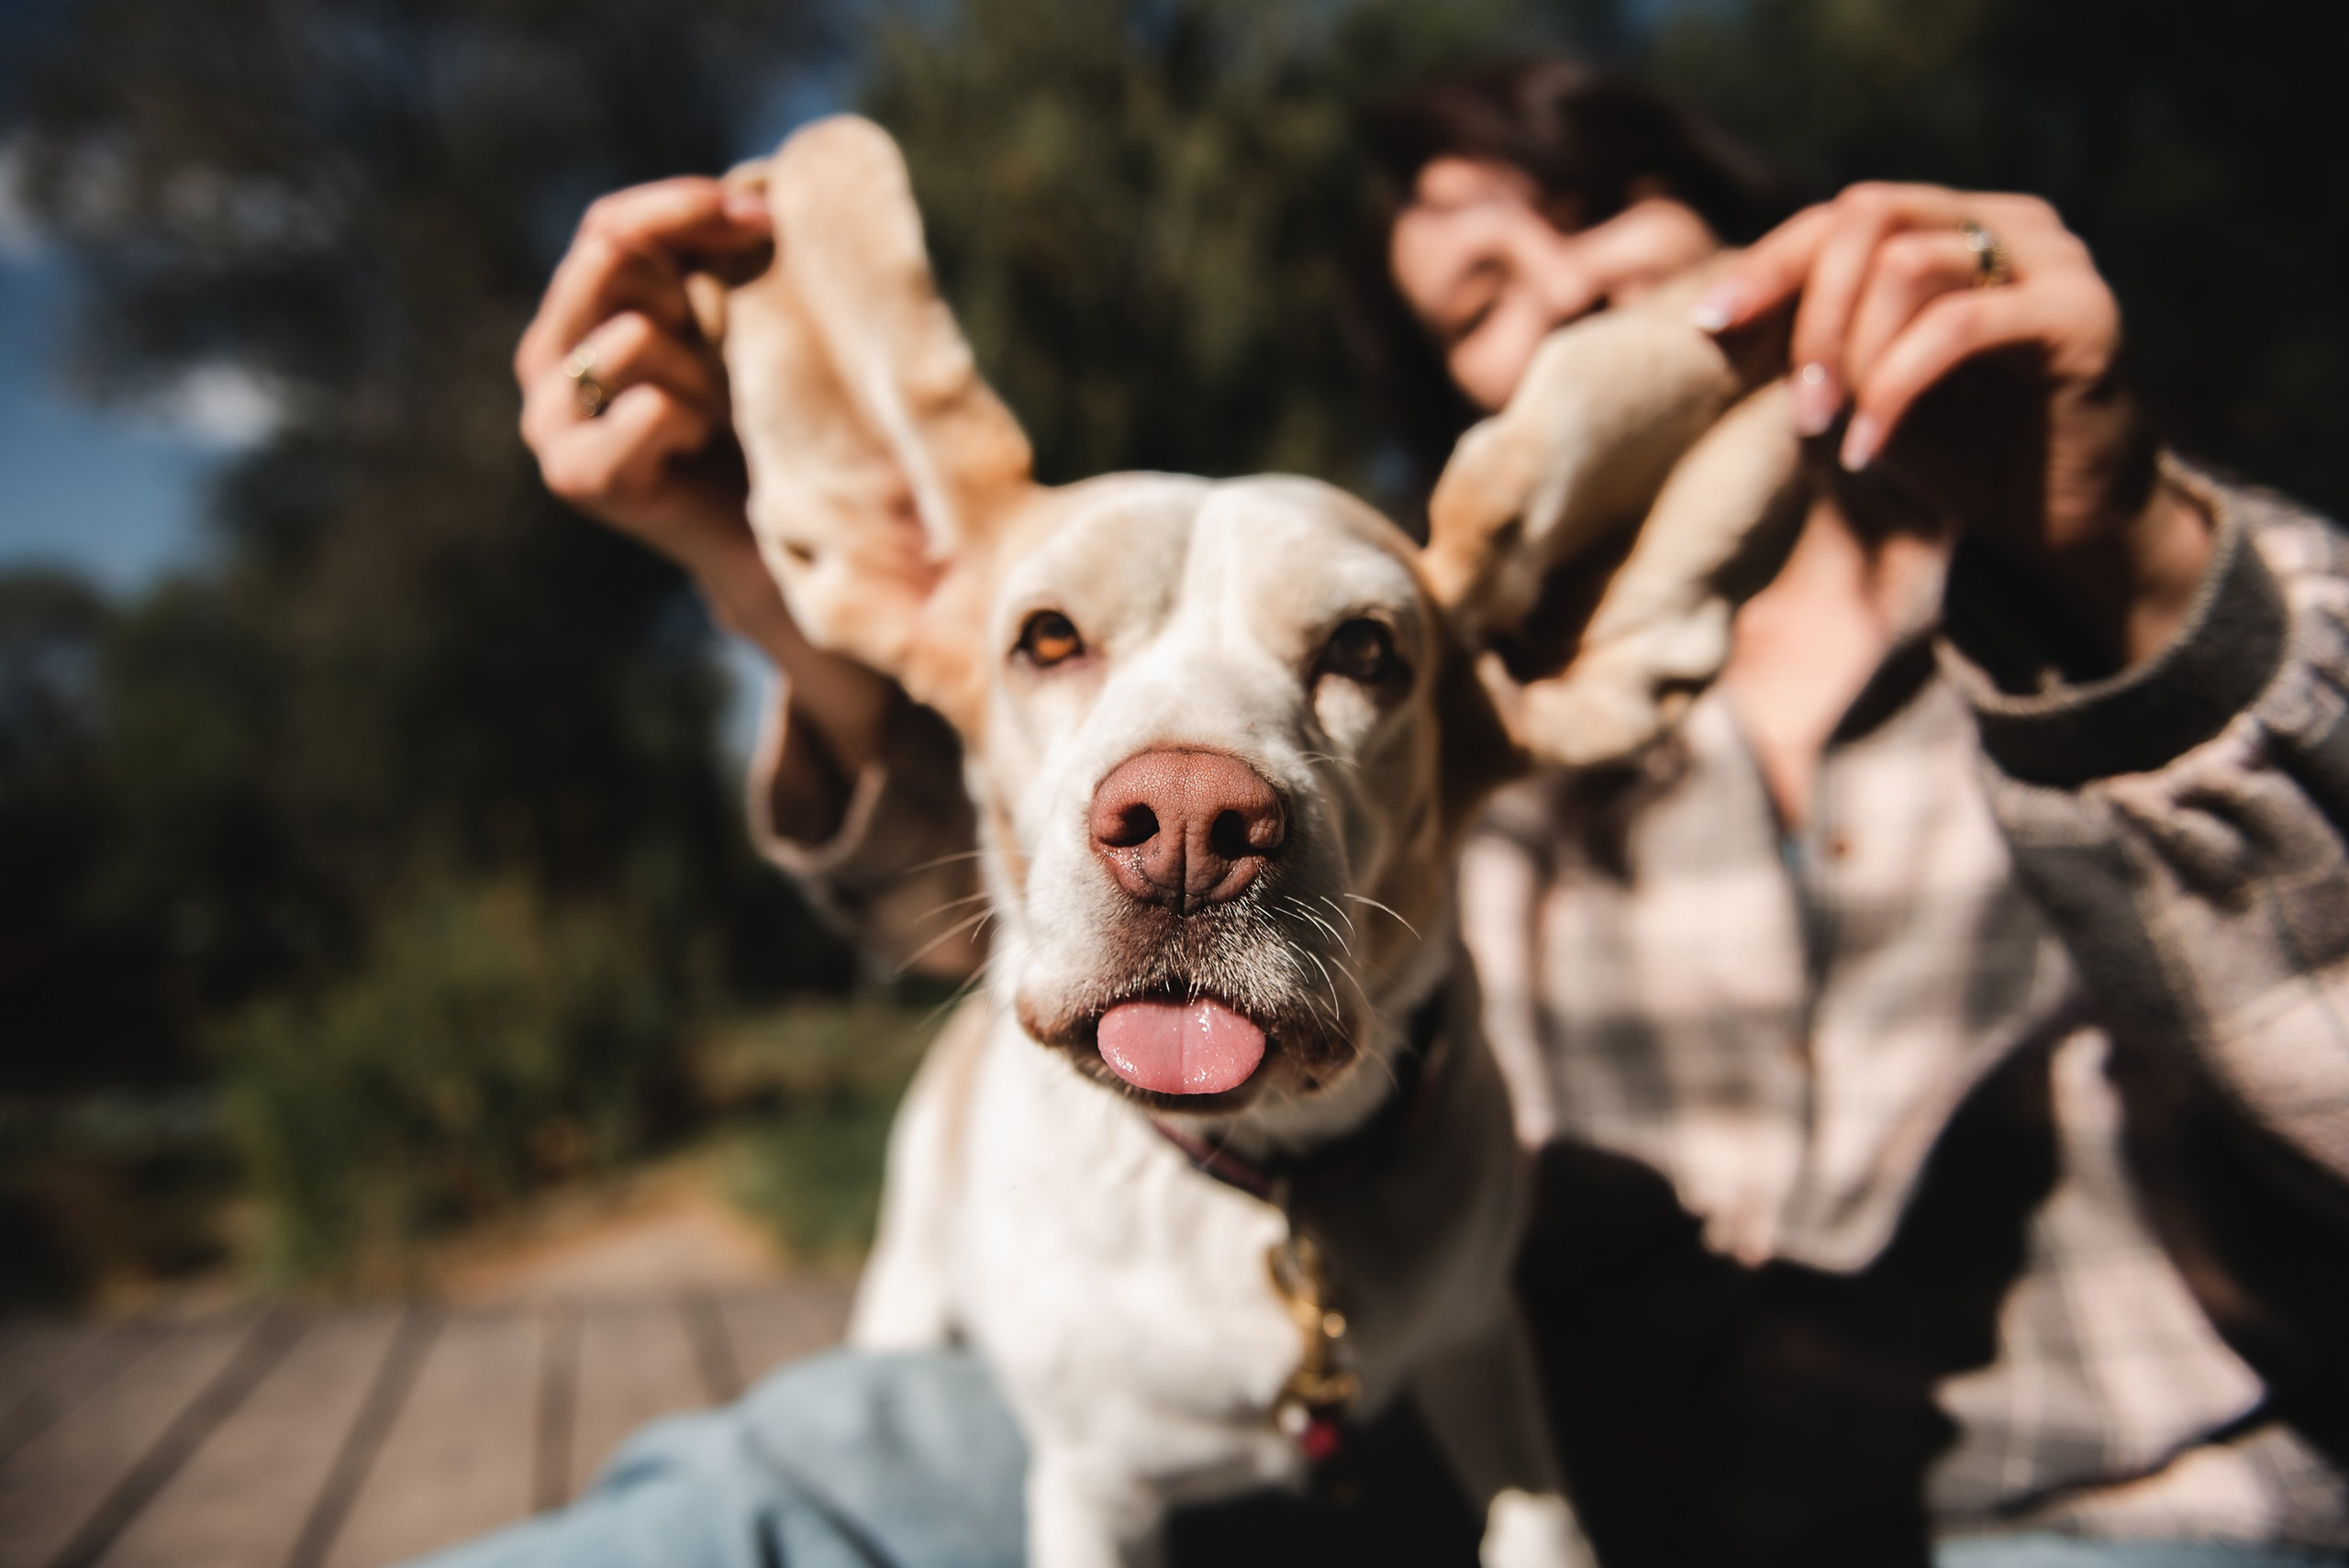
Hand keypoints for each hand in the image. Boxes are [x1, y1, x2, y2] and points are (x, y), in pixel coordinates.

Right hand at [515, 177, 769, 567]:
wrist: (766, 536)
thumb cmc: (757, 421)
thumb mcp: (735, 323)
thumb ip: (719, 258)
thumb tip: (761, 191)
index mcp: (580, 307)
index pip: (613, 224)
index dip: (685, 207)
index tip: (764, 216)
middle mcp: (547, 353)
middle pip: (608, 257)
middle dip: (689, 289)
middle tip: (732, 346)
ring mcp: (548, 416)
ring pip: (633, 335)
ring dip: (700, 372)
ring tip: (719, 415)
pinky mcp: (573, 473)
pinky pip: (646, 408)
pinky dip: (688, 421)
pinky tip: (700, 445)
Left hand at [1694, 183, 2210, 667]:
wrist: (2063, 525)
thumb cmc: (1959, 453)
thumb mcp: (1859, 389)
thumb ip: (1804, 341)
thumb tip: (1710, 319)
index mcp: (1955, 224)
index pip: (1840, 216)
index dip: (1767, 265)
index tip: (1708, 327)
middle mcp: (2009, 220)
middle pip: (1867, 216)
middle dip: (1811, 315)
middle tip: (1801, 410)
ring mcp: (2052, 259)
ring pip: (1905, 265)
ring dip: (1850, 356)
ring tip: (1837, 430)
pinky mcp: (2079, 314)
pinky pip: (1956, 327)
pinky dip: (1893, 388)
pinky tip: (1870, 449)